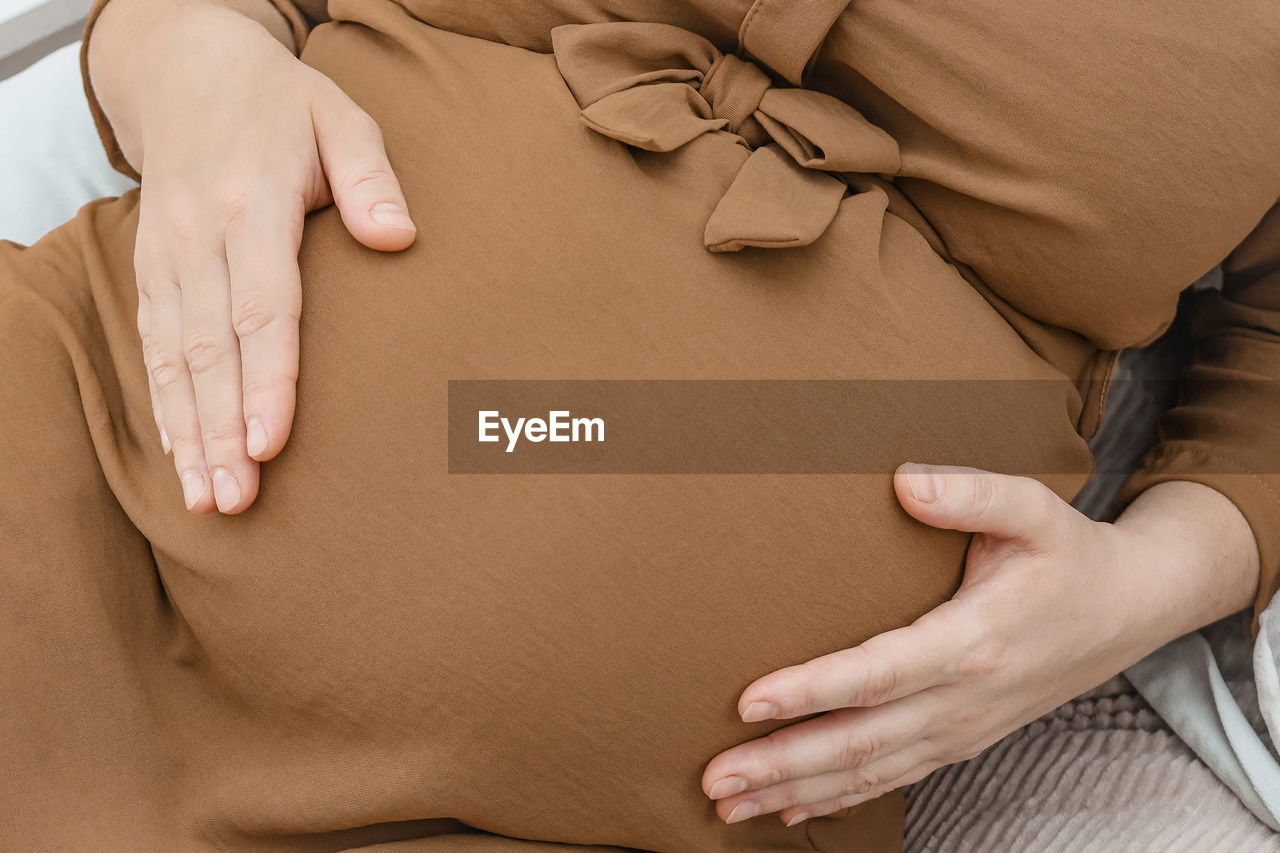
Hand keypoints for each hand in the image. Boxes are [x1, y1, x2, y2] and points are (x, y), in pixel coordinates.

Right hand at [90, 0, 415, 513]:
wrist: (186, 70)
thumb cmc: (282, 104)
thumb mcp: (340, 116)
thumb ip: (372, 178)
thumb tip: (399, 239)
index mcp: (249, 204)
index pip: (261, 308)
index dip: (265, 381)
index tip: (270, 444)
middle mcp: (198, 237)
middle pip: (210, 349)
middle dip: (219, 431)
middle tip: (234, 501)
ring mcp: (167, 255)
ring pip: (175, 357)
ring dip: (189, 433)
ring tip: (206, 499)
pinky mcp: (151, 268)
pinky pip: (153, 343)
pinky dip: (165, 402)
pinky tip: (180, 453)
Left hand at [701, 465, 1258, 826]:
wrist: (1130, 609)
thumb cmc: (1070, 555)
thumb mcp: (1033, 509)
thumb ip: (972, 492)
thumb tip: (905, 480)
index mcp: (972, 642)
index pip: (876, 674)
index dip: (810, 691)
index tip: (748, 702)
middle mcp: (962, 699)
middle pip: (859, 742)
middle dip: (781, 762)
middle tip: (713, 779)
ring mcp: (961, 728)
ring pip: (868, 771)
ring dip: (796, 788)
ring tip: (729, 805)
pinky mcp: (962, 738)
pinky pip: (892, 779)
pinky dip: (838, 797)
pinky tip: (791, 807)